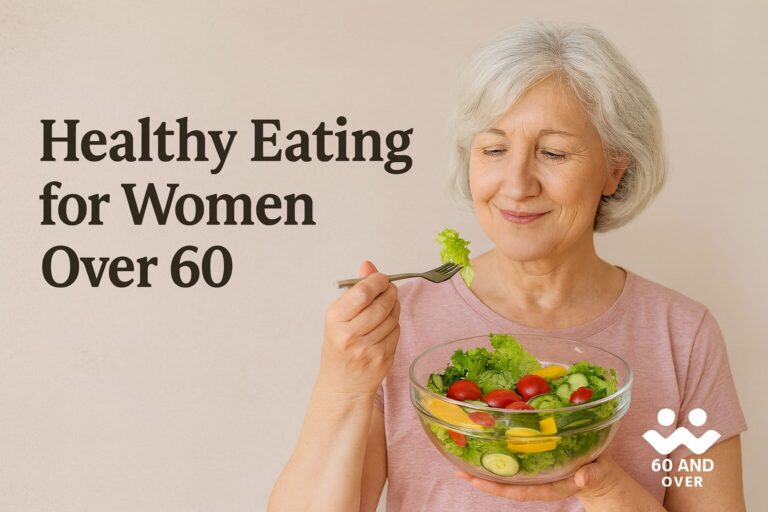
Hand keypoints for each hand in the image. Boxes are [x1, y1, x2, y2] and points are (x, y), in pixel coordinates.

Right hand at [317, 261, 399, 397]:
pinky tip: (385, 326)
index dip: (377, 281)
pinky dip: (394, 324)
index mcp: (335, 320)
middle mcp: (350, 335)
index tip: (381, 278)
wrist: (343, 386)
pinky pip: (397, 331)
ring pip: (393, 316)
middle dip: (390, 292)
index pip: (363, 292)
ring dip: (394, 307)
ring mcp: (368, 349)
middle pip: (382, 303)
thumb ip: (355, 289)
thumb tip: (368, 265)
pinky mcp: (383, 358)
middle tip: (389, 289)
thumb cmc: (339, 348)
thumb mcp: (339, 317)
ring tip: (386, 308)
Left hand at [456, 453, 625, 504]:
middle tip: (458, 470)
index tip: (478, 484)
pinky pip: (514, 461)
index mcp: (552, 487)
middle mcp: (539, 481)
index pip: (521, 492)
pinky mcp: (536, 461)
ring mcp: (536, 473)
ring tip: (460, 459)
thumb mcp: (599, 474)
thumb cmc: (600, 473)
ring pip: (507, 474)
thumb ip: (591, 475)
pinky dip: (497, 456)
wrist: (601, 472)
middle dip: (482, 480)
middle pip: (507, 485)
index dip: (499, 489)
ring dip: (484, 468)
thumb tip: (581, 478)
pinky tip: (482, 447)